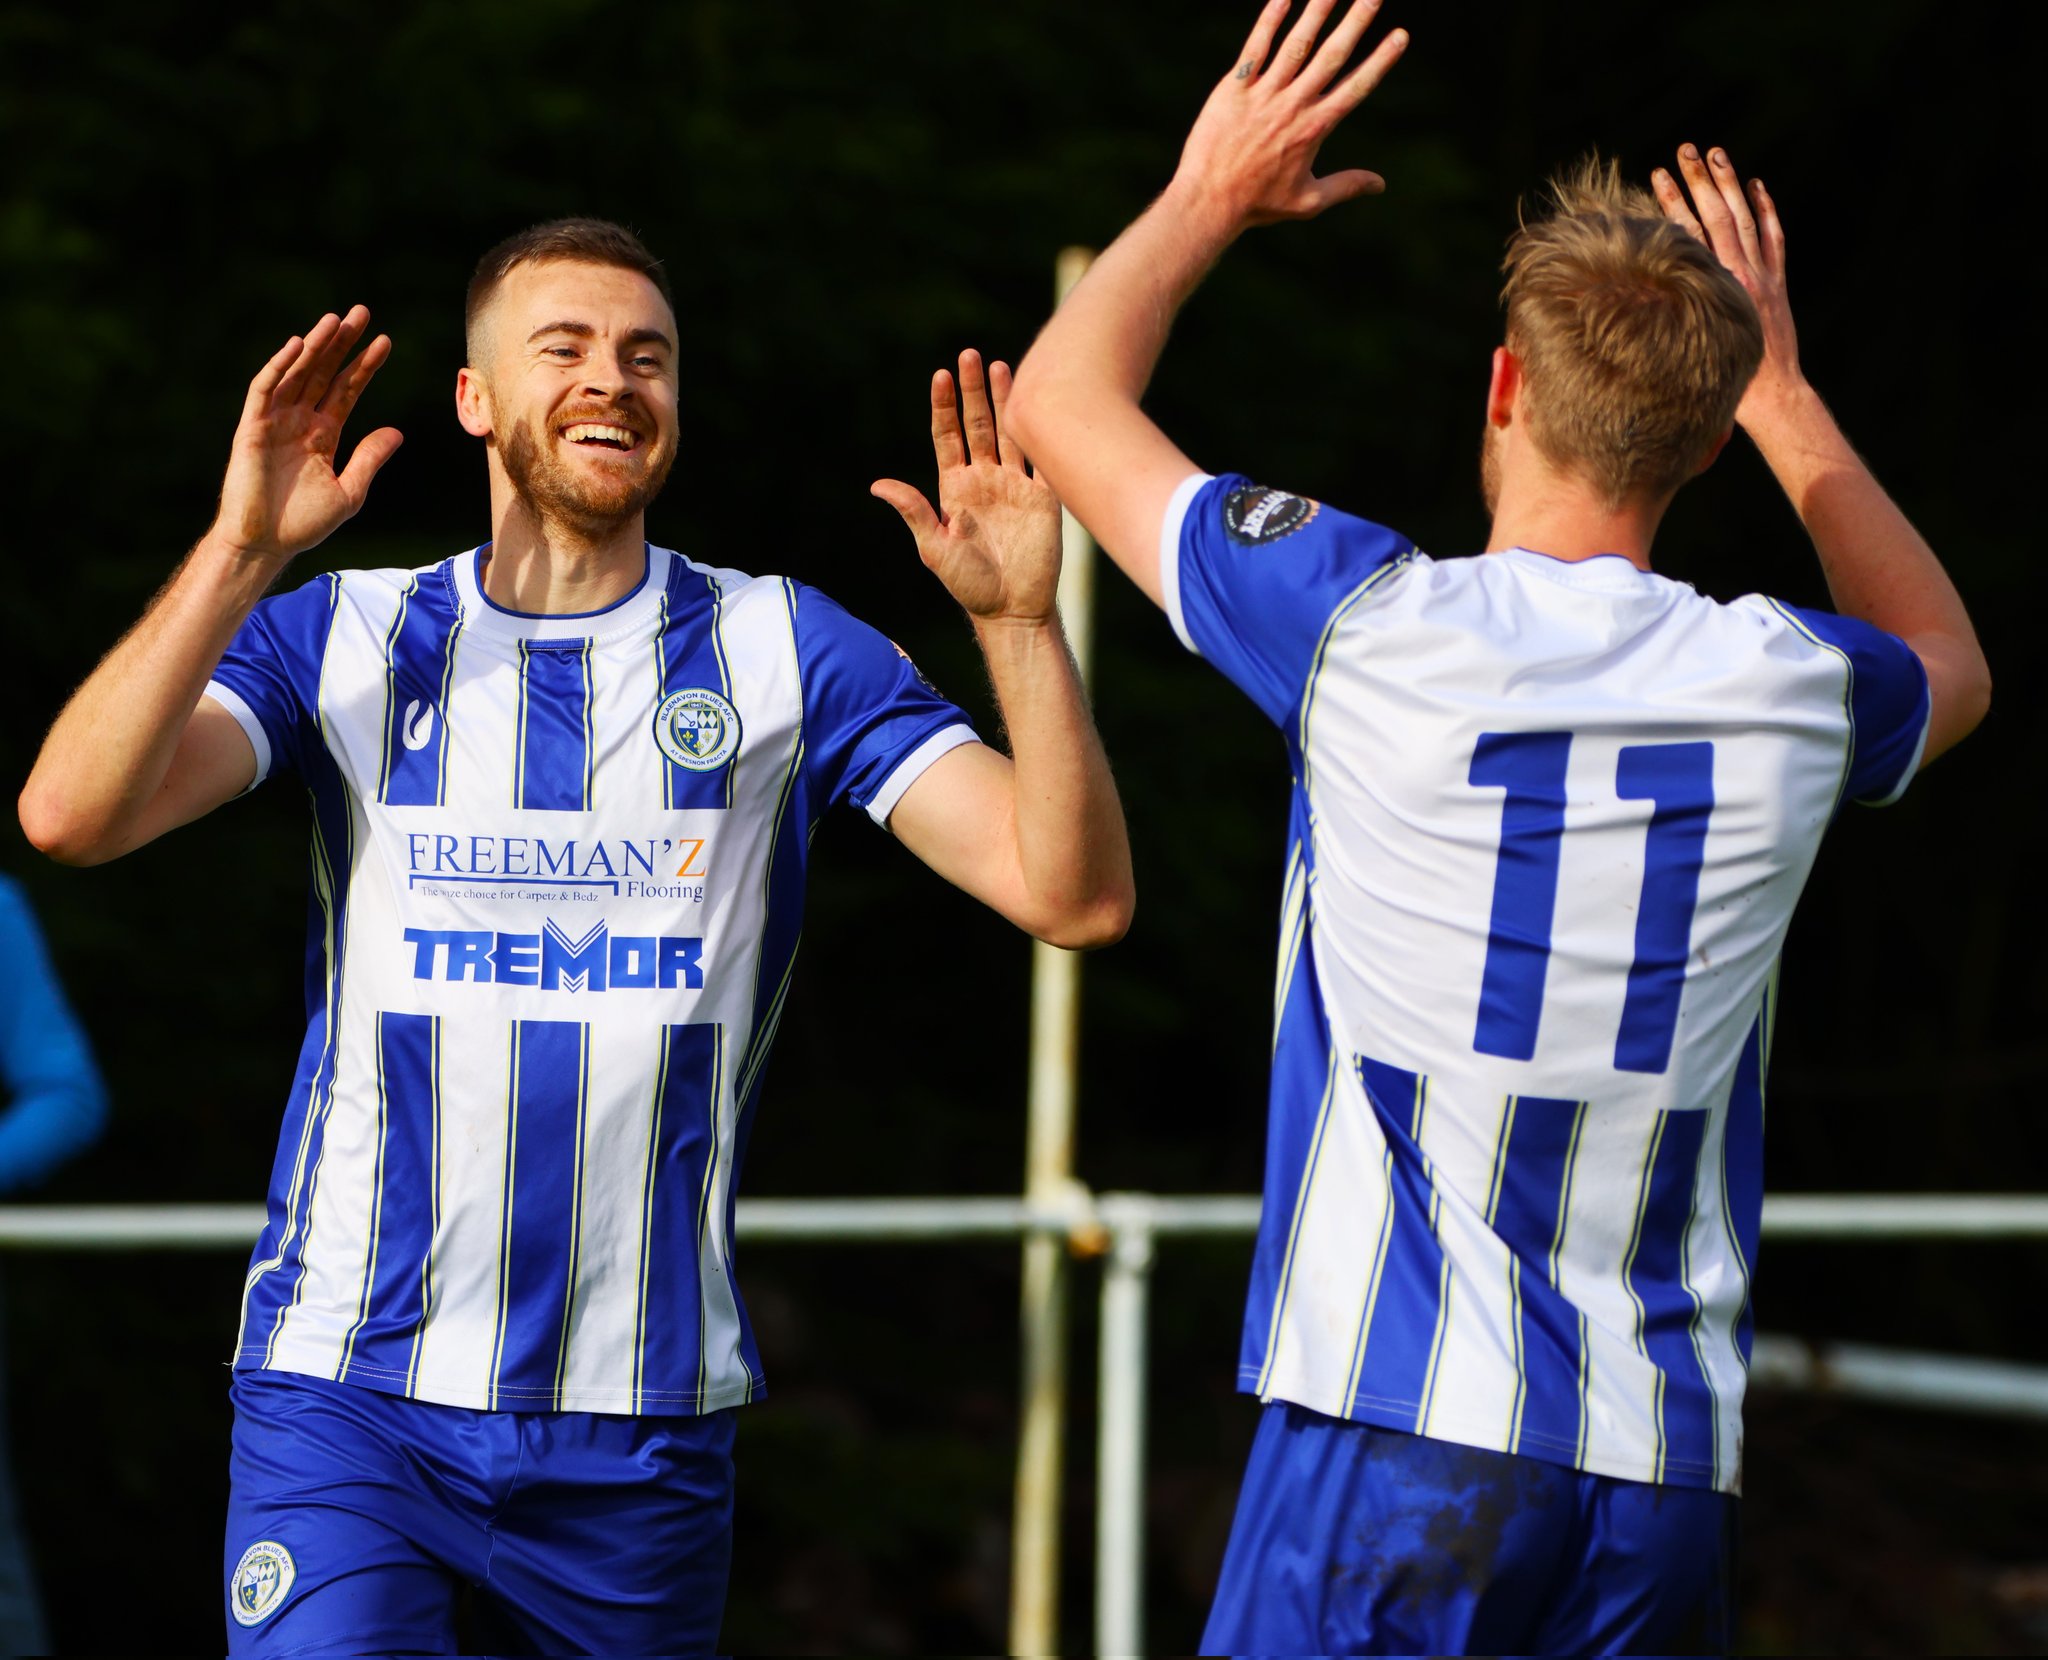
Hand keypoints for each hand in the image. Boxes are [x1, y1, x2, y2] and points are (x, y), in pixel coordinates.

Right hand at [211, 305, 403, 563]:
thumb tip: (397, 431)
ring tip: (335, 320)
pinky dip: (279, 367)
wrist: (267, 543)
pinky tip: (297, 345)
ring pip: (296, 373)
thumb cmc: (305, 523)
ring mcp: (275, 421)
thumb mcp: (349, 491)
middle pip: (323, 372)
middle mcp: (300, 421)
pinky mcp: (253, 427)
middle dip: (342, 343)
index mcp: (324, 434)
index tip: (385, 342)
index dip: (364, 366)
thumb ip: (369, 458)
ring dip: (314, 346)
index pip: (347, 390)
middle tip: (361, 311)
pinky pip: (265, 390)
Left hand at [872, 350, 1062, 625]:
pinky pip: (1042, 458)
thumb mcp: (934, 548)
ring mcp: (1015, 486)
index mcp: (955, 489)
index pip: (947, 436)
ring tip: (1000, 365)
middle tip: (969, 355)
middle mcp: (984, 480)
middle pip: (977, 424)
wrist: (1013, 610)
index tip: (940, 376)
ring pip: (1009, 433)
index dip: (943, 406)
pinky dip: (1040, 431)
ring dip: (1004, 400)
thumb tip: (878, 484)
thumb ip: (913, 511)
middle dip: (972, 390)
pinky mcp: (1044, 497)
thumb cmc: (969, 585)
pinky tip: (1038, 404)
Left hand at [1168, 0, 1407, 228]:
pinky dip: (1269, 21)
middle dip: (1355, 22)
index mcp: (1314, 128)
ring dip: (1317, 11)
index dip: (1380, 61)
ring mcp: (1263, 94)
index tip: (1400, 35)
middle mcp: (1293, 106)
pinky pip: (1255, 48)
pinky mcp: (1233, 89)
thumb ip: (1346, 186)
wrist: (1208, 202)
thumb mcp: (1307, 201)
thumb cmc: (1258, 204)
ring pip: (1296, 44)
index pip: (1355, 87)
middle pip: (1331, 55)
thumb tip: (1381, 185)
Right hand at [1652, 146, 1803, 422]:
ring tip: (1717, 153)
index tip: (1657, 174)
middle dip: (1699, 181)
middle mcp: (1737, 276)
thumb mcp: (1685, 353)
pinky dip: (1766, 210)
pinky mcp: (1776, 283)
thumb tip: (1631, 302)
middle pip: (1715, 217)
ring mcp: (1760, 277)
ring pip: (1744, 219)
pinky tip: (1757, 186)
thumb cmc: (1722, 386)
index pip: (1686, 235)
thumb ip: (1664, 323)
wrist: (1773, 398)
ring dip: (1730, 184)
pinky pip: (1773, 238)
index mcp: (1709, 291)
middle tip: (1686, 149)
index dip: (1671, 203)